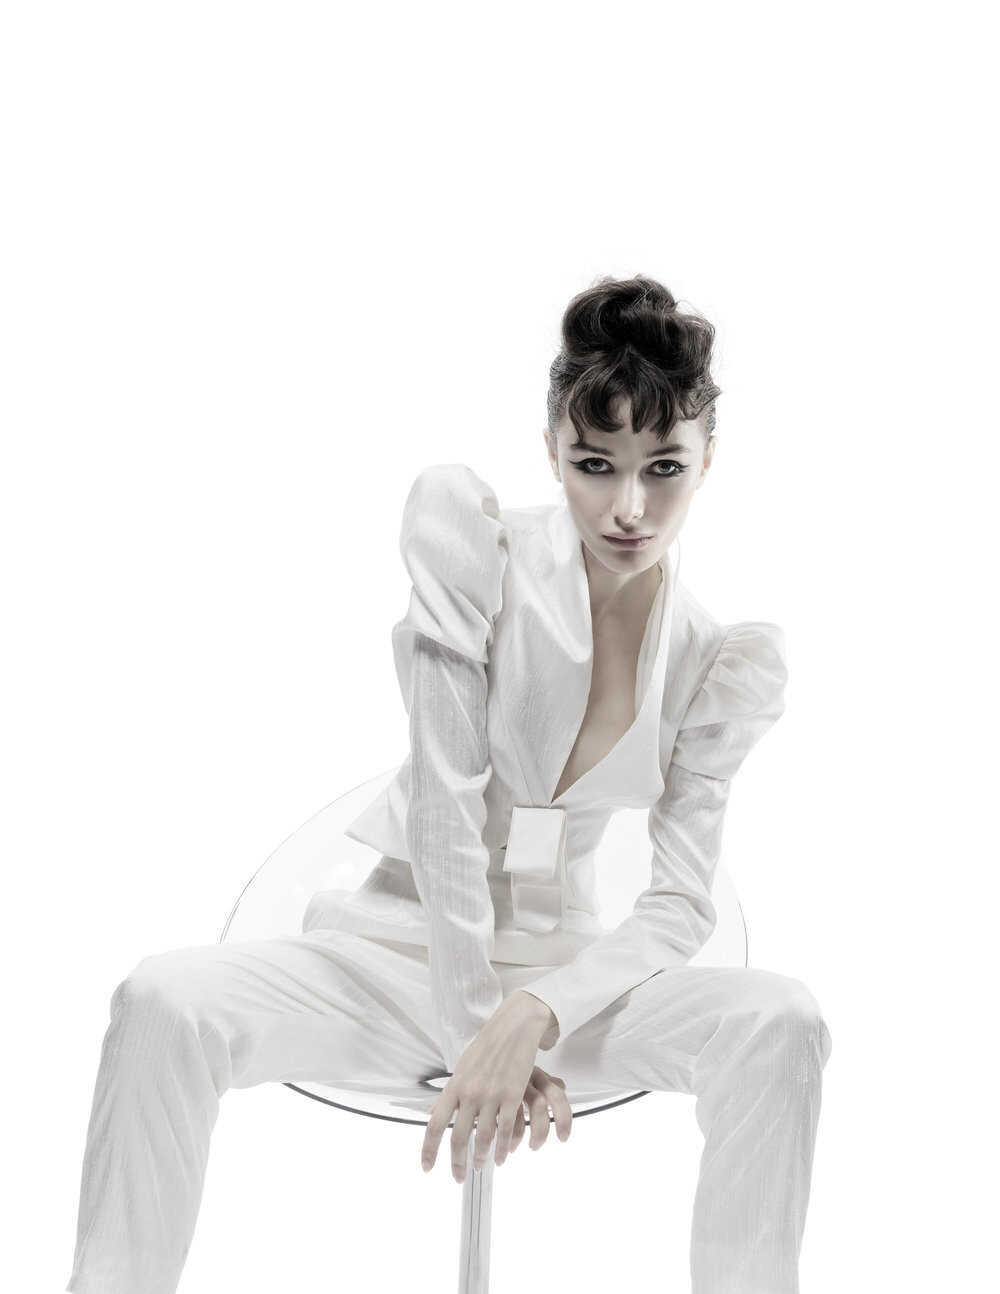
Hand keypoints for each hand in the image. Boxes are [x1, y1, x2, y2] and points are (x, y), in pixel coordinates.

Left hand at [421, 996, 571, 1181]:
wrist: (513, 1028)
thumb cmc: (487, 1047)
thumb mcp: (462, 1068)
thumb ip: (449, 1093)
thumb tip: (432, 1113)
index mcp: (455, 1086)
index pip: (436, 1124)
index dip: (429, 1150)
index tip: (427, 1168)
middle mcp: (470, 1093)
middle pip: (458, 1137)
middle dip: (457, 1162)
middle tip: (458, 1177)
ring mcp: (491, 1095)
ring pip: (483, 1138)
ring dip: (480, 1158)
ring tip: (480, 1167)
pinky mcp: (512, 1096)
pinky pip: (505, 1130)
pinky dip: (503, 1149)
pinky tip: (502, 1157)